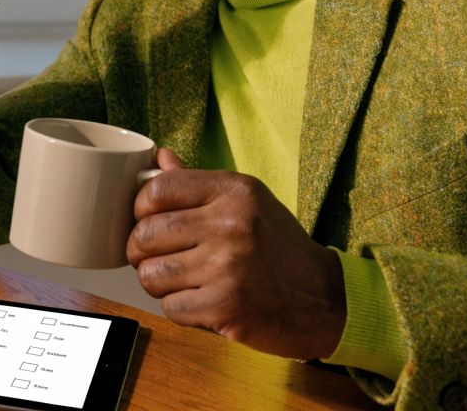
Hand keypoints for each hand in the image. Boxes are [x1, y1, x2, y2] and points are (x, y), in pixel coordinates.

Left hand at [127, 148, 345, 359]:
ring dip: (157, 283)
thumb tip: (160, 157)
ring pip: (151, 274)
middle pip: (146, 235)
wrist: (326, 299)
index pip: (157, 190)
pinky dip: (178, 309)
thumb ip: (198, 183)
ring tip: (180, 281)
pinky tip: (199, 302)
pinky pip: (170, 307)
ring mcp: (228, 266)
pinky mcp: (226, 306)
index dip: (140, 209)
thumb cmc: (279, 248)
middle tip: (156, 258)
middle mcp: (231, 224)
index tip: (147, 221)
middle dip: (140, 251)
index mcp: (234, 191)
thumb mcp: (248, 203)